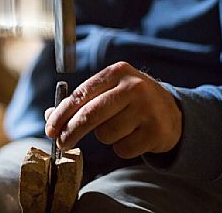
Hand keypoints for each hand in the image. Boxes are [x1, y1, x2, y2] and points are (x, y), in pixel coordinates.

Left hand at [45, 61, 181, 158]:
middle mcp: (134, 87)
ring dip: (105, 137)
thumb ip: (80, 102)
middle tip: (62, 144)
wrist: (171, 111)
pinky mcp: (156, 131)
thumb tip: (50, 116)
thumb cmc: (130, 101)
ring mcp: (147, 108)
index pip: (81, 94)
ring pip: (106, 134)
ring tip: (120, 128)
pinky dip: (121, 148)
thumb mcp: (108, 92)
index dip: (62, 114)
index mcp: (117, 72)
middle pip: (90, 115)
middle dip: (71, 132)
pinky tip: (133, 136)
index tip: (50, 129)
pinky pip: (122, 149)